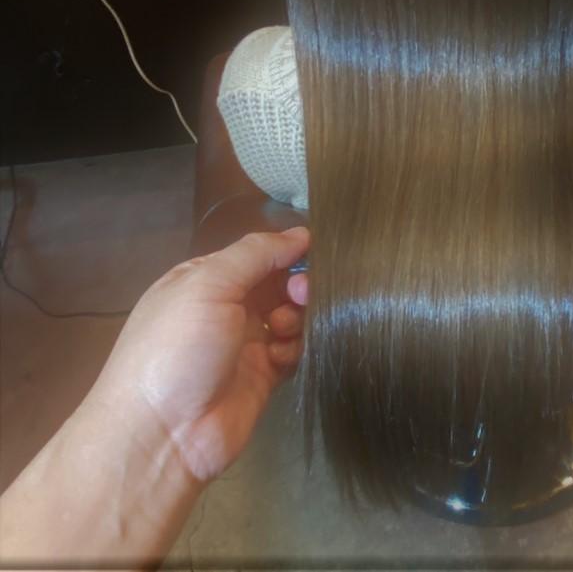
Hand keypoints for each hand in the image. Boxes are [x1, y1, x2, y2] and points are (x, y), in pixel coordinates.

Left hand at [87, 227, 310, 483]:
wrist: (161, 436)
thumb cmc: (178, 347)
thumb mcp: (208, 284)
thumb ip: (256, 254)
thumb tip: (301, 233)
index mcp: (205, 278)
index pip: (257, 252)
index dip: (286, 249)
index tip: (314, 252)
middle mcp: (226, 307)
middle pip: (278, 282)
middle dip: (297, 282)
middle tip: (301, 294)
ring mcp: (244, 343)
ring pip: (291, 314)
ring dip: (298, 315)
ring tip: (285, 327)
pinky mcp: (262, 376)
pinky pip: (293, 350)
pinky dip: (296, 347)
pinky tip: (282, 355)